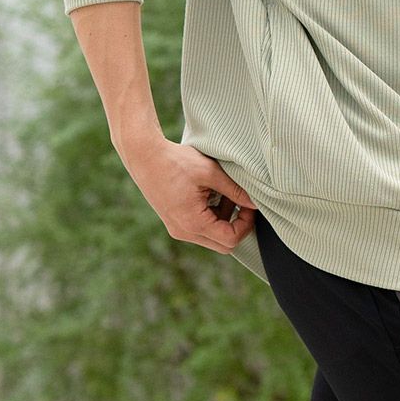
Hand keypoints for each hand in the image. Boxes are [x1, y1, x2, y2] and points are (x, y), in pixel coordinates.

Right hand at [119, 133, 258, 253]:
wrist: (144, 156)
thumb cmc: (175, 162)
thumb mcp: (210, 173)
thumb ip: (235, 190)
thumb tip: (256, 203)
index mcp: (193, 223)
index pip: (230, 240)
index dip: (246, 225)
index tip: (250, 205)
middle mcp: (184, 232)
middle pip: (223, 245)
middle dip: (236, 225)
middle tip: (241, 202)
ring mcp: (177, 229)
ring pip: (211, 237)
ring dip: (223, 220)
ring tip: (223, 193)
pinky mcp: (174, 222)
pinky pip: (200, 229)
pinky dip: (210, 216)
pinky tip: (210, 194)